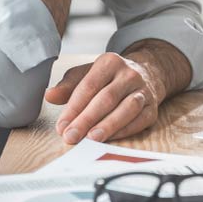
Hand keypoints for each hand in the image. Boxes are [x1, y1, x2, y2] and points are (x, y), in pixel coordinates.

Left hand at [45, 52, 163, 143]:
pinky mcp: (152, 107)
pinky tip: (110, 139)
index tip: (61, 126)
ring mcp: (143, 90)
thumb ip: (68, 85)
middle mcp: (129, 74)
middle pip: (107, 98)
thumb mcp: (87, 74)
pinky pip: (139, 120)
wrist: (146, 74)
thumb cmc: (109, 78)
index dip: (74, 107)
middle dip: (87, 119)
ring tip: (92, 139)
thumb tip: (50, 95)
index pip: (89, 85)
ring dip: (108, 125)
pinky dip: (124, 131)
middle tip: (71, 136)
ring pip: (127, 108)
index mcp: (110, 62)